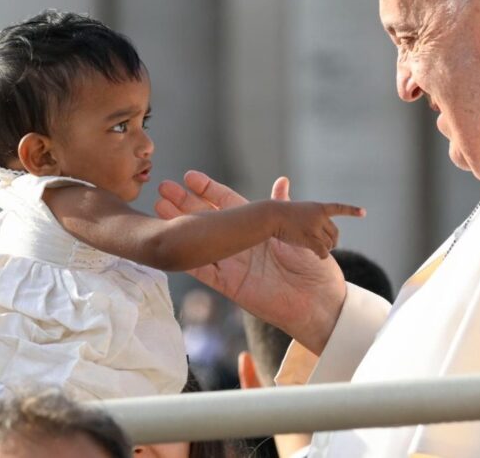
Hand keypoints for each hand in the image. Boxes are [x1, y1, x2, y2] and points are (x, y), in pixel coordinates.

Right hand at [156, 171, 347, 353]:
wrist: (320, 302)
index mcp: (256, 228)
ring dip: (179, 226)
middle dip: (185, 203)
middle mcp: (240, 244)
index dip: (208, 190)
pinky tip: (168, 243)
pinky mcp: (229, 285)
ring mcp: (232, 263)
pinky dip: (187, 258)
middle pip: (207, 219)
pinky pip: (203, 271)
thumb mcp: (299, 231)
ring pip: (200, 241)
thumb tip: (282, 181)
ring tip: (159, 208)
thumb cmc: (313, 266)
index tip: (190, 177)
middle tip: (164, 188)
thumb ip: (283, 208)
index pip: (226, 203)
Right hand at [271, 200, 364, 258]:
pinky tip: (318, 256)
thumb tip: (285, 183)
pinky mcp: (310, 238)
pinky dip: (322, 255)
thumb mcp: (290, 204)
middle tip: (325, 246)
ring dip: (324, 249)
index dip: (352, 211)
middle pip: (335, 234)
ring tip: (315, 249)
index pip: (338, 208)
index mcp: (318, 207)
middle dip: (332, 242)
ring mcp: (316, 227)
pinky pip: (322, 251)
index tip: (364, 213)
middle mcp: (320, 216)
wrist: (271, 215)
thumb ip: (296, 205)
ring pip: (329, 244)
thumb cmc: (277, 211)